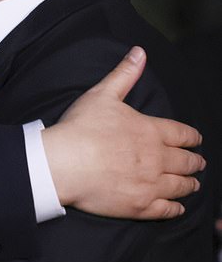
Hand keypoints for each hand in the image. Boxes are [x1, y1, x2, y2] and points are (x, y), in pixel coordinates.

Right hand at [43, 46, 204, 219]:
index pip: (181, 133)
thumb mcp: (102, 94)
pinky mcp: (139, 206)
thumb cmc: (81, 128)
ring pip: (180, 186)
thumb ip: (125, 74)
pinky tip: (177, 207)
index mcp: (149, 131)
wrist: (64, 163)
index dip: (191, 136)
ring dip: (189, 184)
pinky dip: (175, 208)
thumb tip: (139, 52)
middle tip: (197, 163)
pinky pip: (166, 210)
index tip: (196, 139)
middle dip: (194, 161)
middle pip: (185, 161)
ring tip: (192, 184)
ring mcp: (150, 184)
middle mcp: (156, 158)